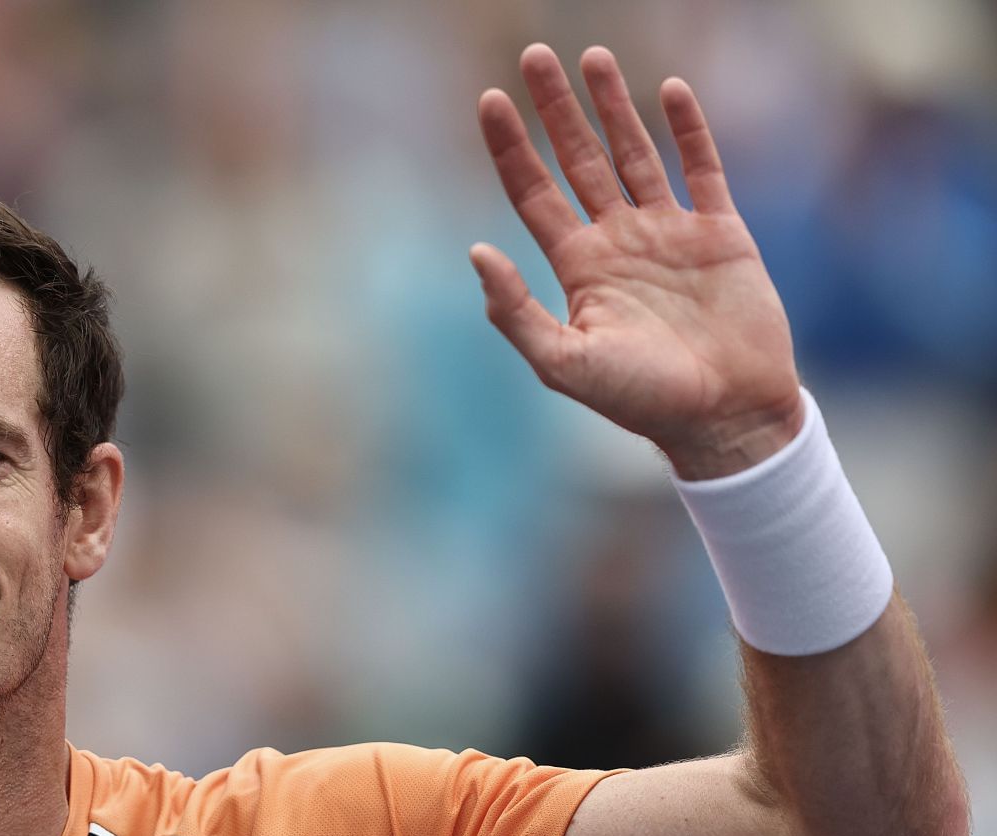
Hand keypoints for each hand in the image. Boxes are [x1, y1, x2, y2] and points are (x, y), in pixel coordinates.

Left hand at [473, 44, 803, 477]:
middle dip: (555, 109)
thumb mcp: (563, 363)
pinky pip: (702, 168)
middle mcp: (618, 241)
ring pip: (634, 153)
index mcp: (578, 268)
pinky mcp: (720, 232)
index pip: (533, 193)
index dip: (511, 148)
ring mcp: (669, 232)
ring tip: (591, 55)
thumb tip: (476, 251)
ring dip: (613, 106)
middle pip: (577, 159)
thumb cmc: (640, 400)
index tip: (488, 101)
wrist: (723, 416)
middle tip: (533, 54)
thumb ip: (516, 311)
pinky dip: (688, 129)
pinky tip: (670, 91)